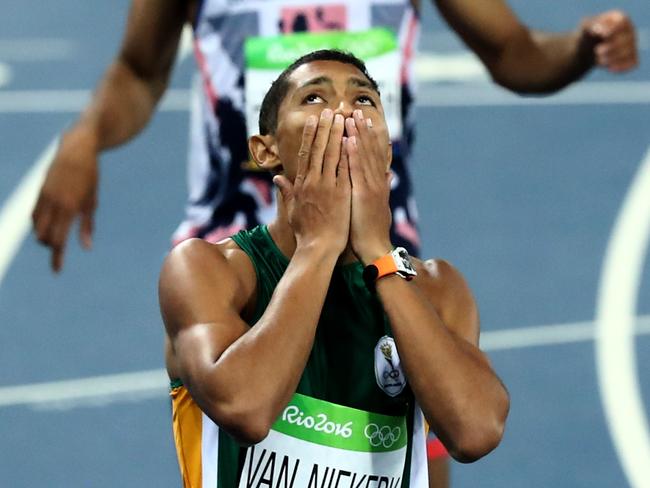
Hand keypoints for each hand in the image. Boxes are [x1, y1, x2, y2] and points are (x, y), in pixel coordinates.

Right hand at [32, 128, 98, 271]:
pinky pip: (34, 214)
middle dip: (50, 247)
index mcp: (69, 207)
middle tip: (59, 250)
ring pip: (37, 227)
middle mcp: (54, 203)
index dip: (57, 257)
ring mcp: (44, 196)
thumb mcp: (92, 201)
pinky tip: (48, 226)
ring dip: (44, 236)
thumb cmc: (89, 177)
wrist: (76, 149)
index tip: (56, 271)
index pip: (59, 239)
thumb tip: (86, 247)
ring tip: (56, 237)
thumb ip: (87, 225)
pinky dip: (40, 224)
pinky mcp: (39, 191)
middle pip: (44, 236)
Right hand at [273, 109, 350, 253]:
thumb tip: (277, 177)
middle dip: (325, 128)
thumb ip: (286, 191)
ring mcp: (327, 186)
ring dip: (337, 134)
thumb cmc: (305, 232)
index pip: (306, 153)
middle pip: (319, 149)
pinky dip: (348, 153)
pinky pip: (345, 168)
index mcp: (301, 184)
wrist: (318, 247)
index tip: (315, 120)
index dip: (311, 135)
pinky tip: (353, 139)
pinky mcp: (340, 193)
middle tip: (331, 110)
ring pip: (332, 154)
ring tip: (342, 117)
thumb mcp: (292, 210)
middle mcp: (313, 181)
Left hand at [345, 110, 391, 263]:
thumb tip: (389, 175)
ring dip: (358, 136)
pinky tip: (347, 140)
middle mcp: (376, 181)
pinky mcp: (363, 194)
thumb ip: (382, 188)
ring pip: (364, 156)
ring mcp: (370, 186)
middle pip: (370, 151)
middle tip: (356, 111)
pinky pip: (357, 171)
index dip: (368, 137)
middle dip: (363, 130)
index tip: (363, 120)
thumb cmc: (370, 230)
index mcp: (377, 183)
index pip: (372, 155)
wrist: (374, 247)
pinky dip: (353, 155)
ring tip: (351, 118)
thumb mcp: (377, 205)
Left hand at [581, 10, 637, 72]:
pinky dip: (621, 67)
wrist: (588, 50)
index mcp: (621, 19)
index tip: (603, 36)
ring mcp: (633, 44)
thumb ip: (591, 26)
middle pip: (626, 40)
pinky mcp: (632, 58)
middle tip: (597, 51)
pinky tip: (610, 68)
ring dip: (613, 59)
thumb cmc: (588, 35)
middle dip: (610, 48)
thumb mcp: (586, 28)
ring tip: (599, 60)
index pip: (622, 22)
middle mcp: (630, 31)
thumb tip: (599, 30)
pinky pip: (632, 63)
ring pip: (629, 53)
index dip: (613, 30)